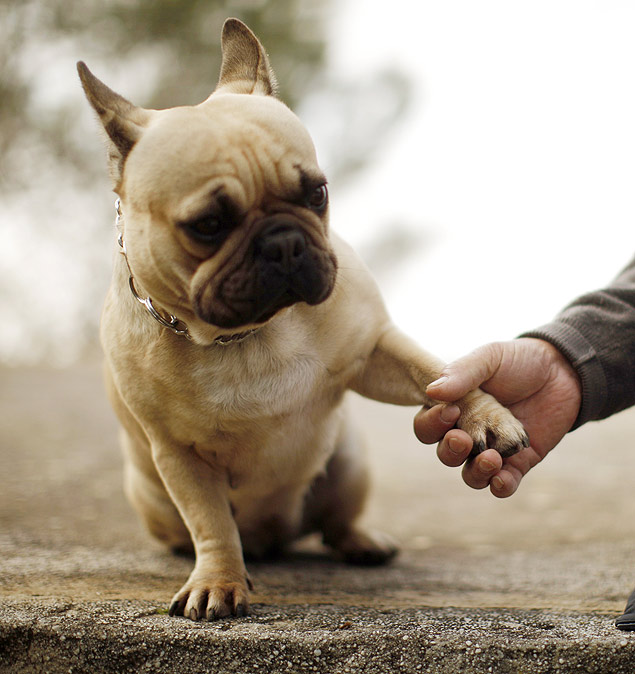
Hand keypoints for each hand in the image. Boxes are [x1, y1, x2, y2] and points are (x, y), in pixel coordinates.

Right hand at [413, 338, 581, 496]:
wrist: (564, 371)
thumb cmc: (519, 360)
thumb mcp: (489, 358)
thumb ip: (462, 372)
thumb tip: (432, 391)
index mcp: (452, 407)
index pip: (428, 425)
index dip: (432, 424)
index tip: (452, 411)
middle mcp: (468, 431)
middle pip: (446, 453)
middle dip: (450, 451)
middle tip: (464, 439)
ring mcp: (493, 449)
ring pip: (471, 473)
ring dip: (475, 471)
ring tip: (491, 458)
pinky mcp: (519, 462)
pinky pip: (503, 483)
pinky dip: (500, 486)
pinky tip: (502, 479)